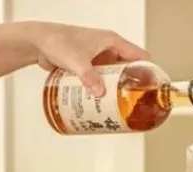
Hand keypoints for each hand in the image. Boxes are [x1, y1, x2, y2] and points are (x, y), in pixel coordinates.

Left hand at [29, 22, 149, 96]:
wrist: (39, 43)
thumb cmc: (58, 42)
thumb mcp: (77, 61)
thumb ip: (89, 77)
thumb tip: (99, 92)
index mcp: (112, 42)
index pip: (139, 56)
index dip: (148, 72)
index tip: (153, 88)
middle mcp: (107, 50)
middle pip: (127, 70)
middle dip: (132, 86)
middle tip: (134, 104)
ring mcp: (98, 59)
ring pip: (113, 78)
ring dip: (116, 91)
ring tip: (120, 108)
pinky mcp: (89, 68)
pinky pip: (101, 81)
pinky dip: (103, 92)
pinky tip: (103, 105)